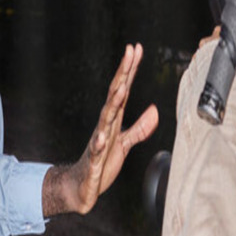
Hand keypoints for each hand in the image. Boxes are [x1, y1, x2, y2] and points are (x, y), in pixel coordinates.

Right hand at [43, 44, 158, 216]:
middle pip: (115, 96)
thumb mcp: (125, 144)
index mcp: (113, 121)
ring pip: (106, 119)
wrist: (80, 187)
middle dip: (122, 74)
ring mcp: (98, 142)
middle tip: (129, 52)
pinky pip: (96, 152)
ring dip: (113, 103)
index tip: (136, 48)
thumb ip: (140, 128)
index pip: (123, 90)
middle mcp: (105, 127)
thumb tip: (154, 110)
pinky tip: (101, 137)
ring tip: (121, 88)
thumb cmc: (102, 164)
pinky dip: (98, 144)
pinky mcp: (94, 162)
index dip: (130, 70)